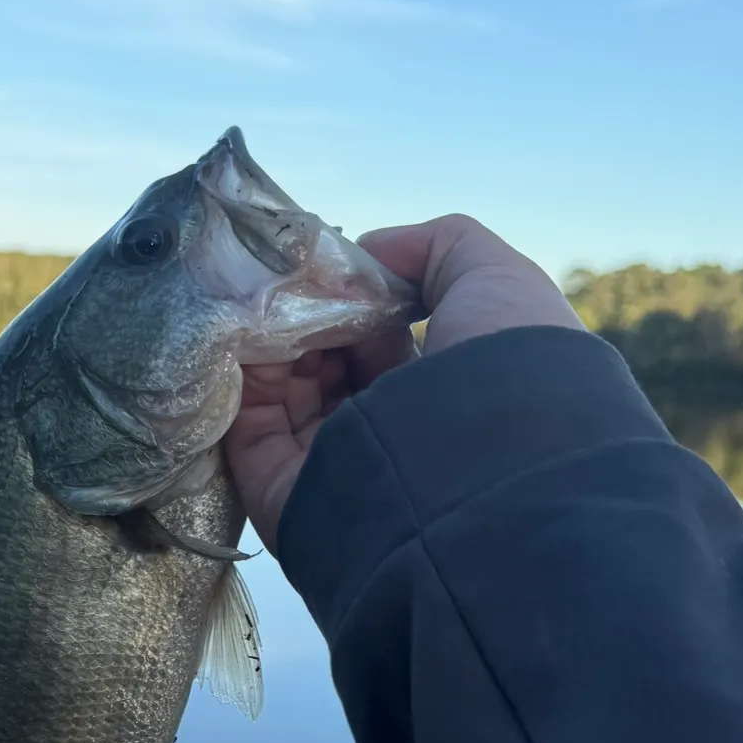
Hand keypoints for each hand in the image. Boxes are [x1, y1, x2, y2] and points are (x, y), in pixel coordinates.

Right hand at [224, 215, 582, 549]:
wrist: (484, 483)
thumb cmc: (502, 374)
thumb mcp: (497, 281)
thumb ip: (438, 247)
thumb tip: (367, 253)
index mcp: (439, 396)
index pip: (375, 342)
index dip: (349, 301)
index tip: (325, 269)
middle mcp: (388, 436)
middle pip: (321, 364)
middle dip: (300, 318)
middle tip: (283, 286)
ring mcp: (333, 468)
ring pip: (279, 392)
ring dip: (266, 343)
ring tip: (262, 309)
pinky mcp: (282, 495)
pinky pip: (247, 429)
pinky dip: (239, 383)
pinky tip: (244, 342)